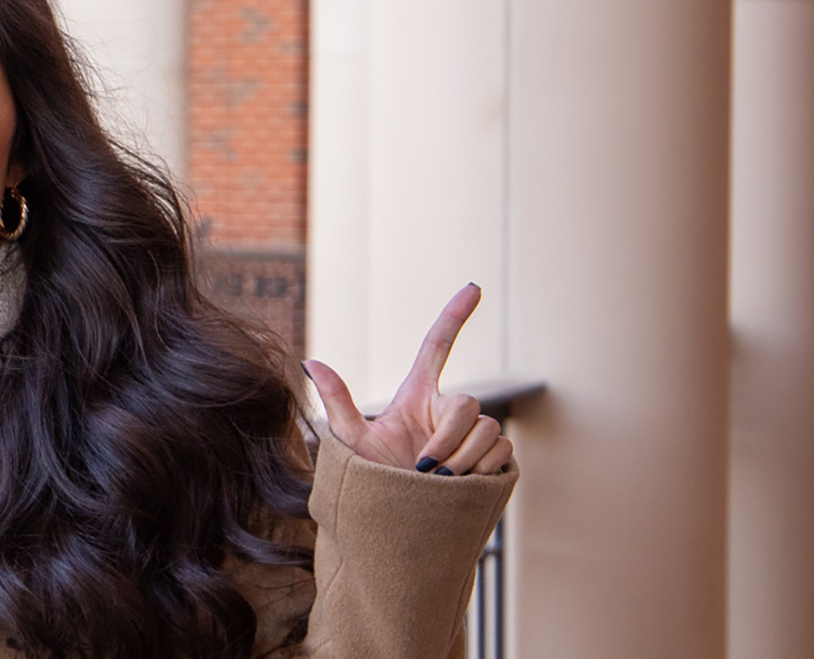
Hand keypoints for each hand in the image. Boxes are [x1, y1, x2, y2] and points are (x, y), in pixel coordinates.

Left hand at [303, 284, 513, 476]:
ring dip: (462, 459)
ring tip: (437, 483)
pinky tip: (462, 486)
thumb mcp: (352, 443)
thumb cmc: (373, 483)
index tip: (473, 286)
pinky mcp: (495, 459)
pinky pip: (503, 452)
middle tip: (423, 468)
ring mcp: (475, 435)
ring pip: (488, 429)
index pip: (438, 347)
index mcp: (417, 397)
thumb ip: (338, 401)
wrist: (400, 527)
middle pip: (468, 402)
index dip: (454, 316)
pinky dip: (482, 470)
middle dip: (448, 438)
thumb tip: (310, 361)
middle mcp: (448, 411)